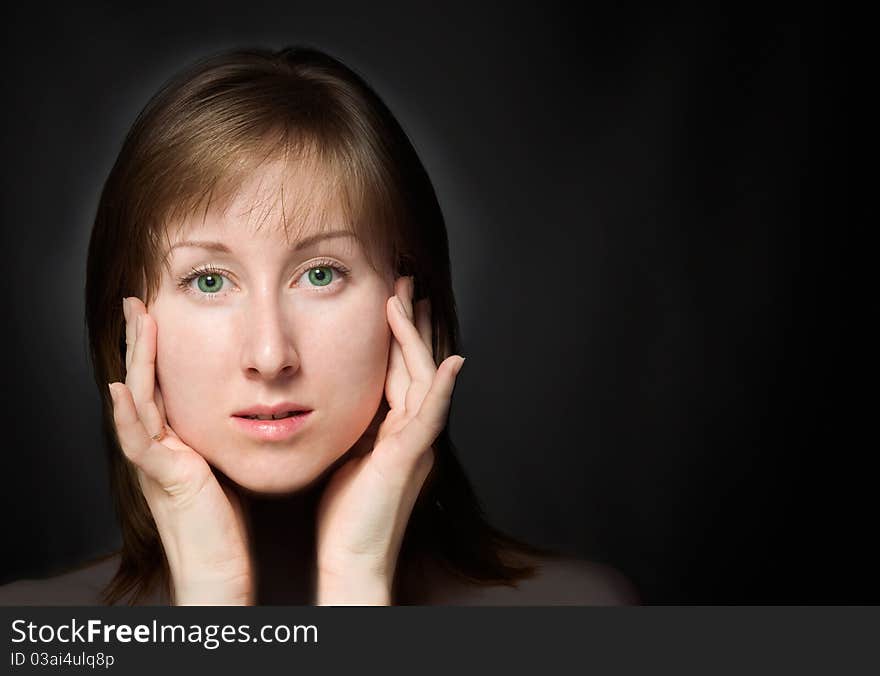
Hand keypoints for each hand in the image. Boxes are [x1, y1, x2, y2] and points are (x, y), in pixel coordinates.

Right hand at [108, 297, 253, 604]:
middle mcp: (158, 446)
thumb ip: (220, 437)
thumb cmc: (225, 521)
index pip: (162, 384)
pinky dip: (128, 415)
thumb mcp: (222, 464)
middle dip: (140, 341)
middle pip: (144, 382)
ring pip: (138, 400)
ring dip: (135, 360)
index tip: (159, 313)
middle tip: (137, 301)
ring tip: (134, 322)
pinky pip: (139, 441)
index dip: (157, 349)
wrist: (216, 568)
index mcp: (173, 441)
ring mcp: (156, 462)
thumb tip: (243, 409)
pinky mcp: (163, 479)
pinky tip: (121, 388)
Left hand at [314, 276, 465, 603]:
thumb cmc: (345, 516)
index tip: (392, 301)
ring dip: (416, 337)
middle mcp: (412, 431)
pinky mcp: (410, 457)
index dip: (399, 335)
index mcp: (396, 431)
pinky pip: (431, 415)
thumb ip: (356, 428)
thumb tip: (343, 401)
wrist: (353, 559)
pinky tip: (451, 361)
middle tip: (406, 282)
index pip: (401, 371)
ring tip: (406, 297)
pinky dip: (441, 387)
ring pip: (423, 378)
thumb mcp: (348, 458)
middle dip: (411, 322)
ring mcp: (415, 443)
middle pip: (416, 364)